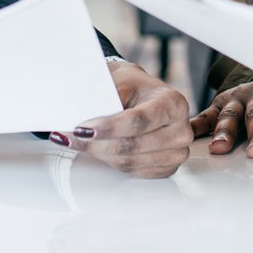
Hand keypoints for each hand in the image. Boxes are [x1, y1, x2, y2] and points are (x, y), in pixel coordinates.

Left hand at [61, 60, 189, 178]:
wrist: (144, 96)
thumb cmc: (134, 87)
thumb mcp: (122, 80)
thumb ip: (109, 97)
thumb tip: (88, 116)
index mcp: (174, 104)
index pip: (139, 121)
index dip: (109, 127)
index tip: (83, 128)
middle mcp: (181, 131)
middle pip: (133, 146)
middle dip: (97, 143)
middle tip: (71, 136)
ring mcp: (176, 153)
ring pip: (129, 163)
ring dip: (99, 154)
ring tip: (77, 142)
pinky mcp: (165, 169)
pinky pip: (132, 172)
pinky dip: (108, 162)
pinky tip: (94, 150)